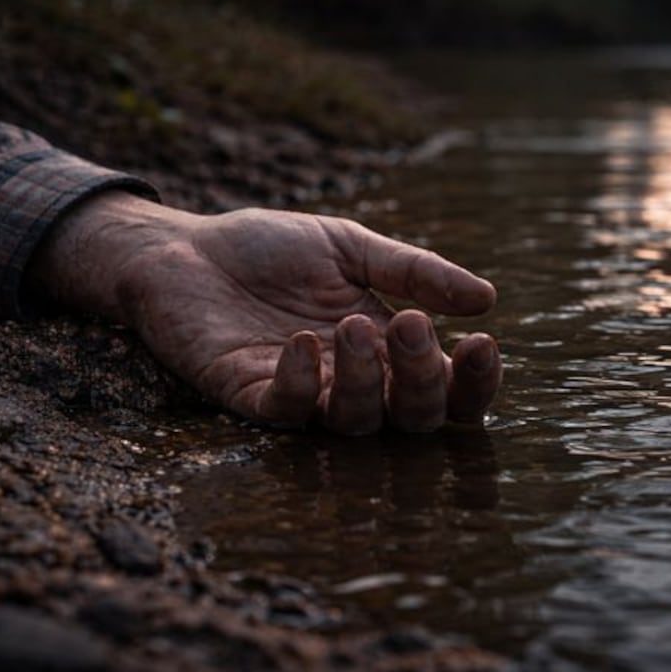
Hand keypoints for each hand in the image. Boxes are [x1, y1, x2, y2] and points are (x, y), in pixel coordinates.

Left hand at [28, 192, 501, 433]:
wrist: (183, 248)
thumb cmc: (268, 250)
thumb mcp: (349, 248)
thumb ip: (413, 271)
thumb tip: (487, 299)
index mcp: (386, 348)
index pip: (447, 388)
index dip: (473, 381)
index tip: (481, 343)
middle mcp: (351, 382)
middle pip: (411, 418)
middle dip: (420, 378)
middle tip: (405, 325)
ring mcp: (302, 395)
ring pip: (354, 424)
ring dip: (364, 381)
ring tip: (352, 327)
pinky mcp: (248, 397)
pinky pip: (286, 413)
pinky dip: (299, 383)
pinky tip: (301, 342)